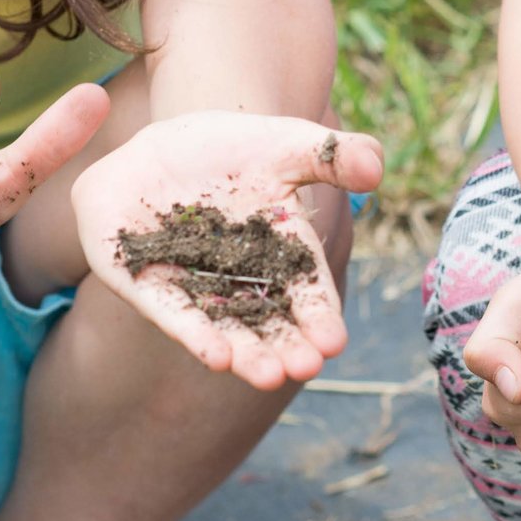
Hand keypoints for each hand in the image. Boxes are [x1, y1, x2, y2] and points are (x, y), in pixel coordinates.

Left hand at [73, 112, 383, 389]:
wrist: (163, 146)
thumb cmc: (234, 147)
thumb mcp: (287, 144)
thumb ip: (333, 156)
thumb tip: (374, 170)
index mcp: (279, 251)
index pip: (303, 287)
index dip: (318, 313)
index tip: (334, 341)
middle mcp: (238, 278)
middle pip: (265, 317)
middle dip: (285, 345)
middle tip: (305, 368)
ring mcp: (193, 284)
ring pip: (222, 325)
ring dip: (245, 352)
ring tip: (267, 376)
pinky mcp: (146, 282)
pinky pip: (170, 309)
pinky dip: (193, 332)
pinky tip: (216, 358)